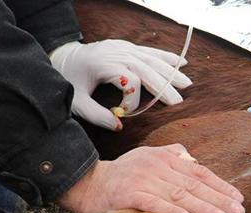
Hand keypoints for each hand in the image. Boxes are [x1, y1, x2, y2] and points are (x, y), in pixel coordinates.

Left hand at [49, 40, 191, 130]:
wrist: (63, 57)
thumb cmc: (69, 81)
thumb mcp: (77, 102)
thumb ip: (96, 116)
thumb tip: (119, 127)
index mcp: (103, 64)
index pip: (129, 81)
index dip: (133, 100)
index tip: (124, 114)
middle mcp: (116, 53)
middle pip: (146, 69)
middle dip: (163, 86)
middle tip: (178, 102)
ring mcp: (123, 47)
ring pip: (151, 59)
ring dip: (170, 72)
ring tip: (187, 84)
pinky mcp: (126, 47)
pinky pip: (150, 52)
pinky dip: (166, 57)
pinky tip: (181, 63)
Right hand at [58, 144, 244, 212]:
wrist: (88, 182)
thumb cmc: (123, 174)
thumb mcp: (148, 157)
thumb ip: (172, 155)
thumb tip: (194, 159)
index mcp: (165, 158)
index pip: (199, 172)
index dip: (221, 185)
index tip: (239, 198)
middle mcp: (157, 166)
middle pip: (194, 184)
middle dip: (219, 199)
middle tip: (239, 212)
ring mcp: (143, 180)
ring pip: (179, 194)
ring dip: (202, 207)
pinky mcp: (129, 195)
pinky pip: (153, 203)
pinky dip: (170, 211)